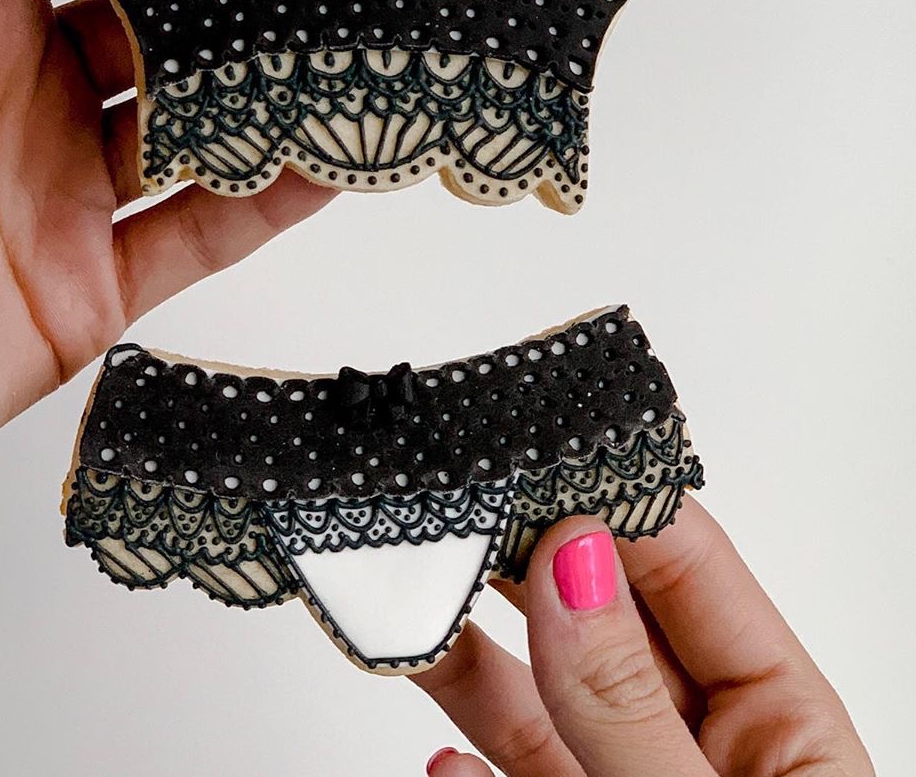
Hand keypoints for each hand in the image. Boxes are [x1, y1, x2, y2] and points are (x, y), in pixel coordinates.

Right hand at [417, 498, 871, 775]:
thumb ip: (629, 706)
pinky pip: (506, 770)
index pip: (692, 572)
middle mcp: (696, 748)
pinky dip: (461, 758)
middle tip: (454, 495)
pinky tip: (441, 753)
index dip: (617, 504)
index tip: (539, 454)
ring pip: (537, 693)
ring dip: (471, 644)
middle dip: (528, 552)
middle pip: (602, 617)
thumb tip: (573, 564)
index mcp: (781, 729)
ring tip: (417, 587)